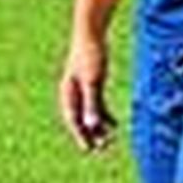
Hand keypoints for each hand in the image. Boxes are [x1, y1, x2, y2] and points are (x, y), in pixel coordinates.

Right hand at [59, 33, 115, 151]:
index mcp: (68, 93)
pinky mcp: (91, 82)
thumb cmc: (90, 55)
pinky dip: (104, 115)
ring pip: (88, 113)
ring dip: (98, 127)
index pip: (72, 120)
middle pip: (79, 119)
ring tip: (108, 141)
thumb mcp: (93, 82)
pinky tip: (114, 124)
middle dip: (89, 135)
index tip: (89, 149)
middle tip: (101, 149)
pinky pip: (96, 104)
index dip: (80, 136)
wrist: (91, 32)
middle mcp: (72, 93)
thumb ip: (92, 104)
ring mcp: (82, 88)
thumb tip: (91, 125)